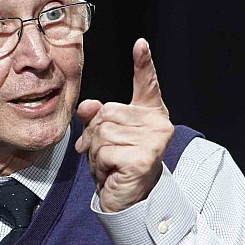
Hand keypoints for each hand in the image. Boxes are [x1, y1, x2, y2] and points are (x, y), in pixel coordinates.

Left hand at [75, 38, 173, 212]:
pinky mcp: (143, 158)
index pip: (147, 84)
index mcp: (151, 114)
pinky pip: (103, 150)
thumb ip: (96, 117)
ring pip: (102, 132)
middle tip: (105, 155)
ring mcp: (153, 141)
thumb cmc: (118, 165)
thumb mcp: (104, 136)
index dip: (143, 63)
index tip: (140, 44)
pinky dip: (99, 164)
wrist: (127, 200)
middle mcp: (158, 124)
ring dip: (96, 152)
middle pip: (107, 112)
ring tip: (110, 165)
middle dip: (95, 135)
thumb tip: (86, 107)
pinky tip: (112, 173)